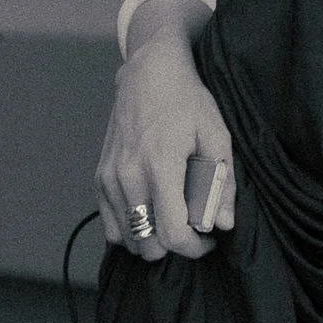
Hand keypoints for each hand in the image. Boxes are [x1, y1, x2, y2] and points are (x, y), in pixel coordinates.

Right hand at [94, 33, 236, 260]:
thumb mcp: (216, 135)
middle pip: (146, 243)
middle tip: (193, 228)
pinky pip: (111, 224)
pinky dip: (131, 228)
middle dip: (174, 246)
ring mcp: (108, 179)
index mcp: (159, 167)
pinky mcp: (99, 178)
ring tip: (173, 218)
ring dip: (151, 239)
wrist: (149, 74)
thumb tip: (223, 223)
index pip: (171, 233)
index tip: (209, 239)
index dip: (194, 247)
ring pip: (126, 238)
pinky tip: (152, 212)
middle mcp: (127, 177)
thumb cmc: (186, 101)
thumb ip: (221, 183)